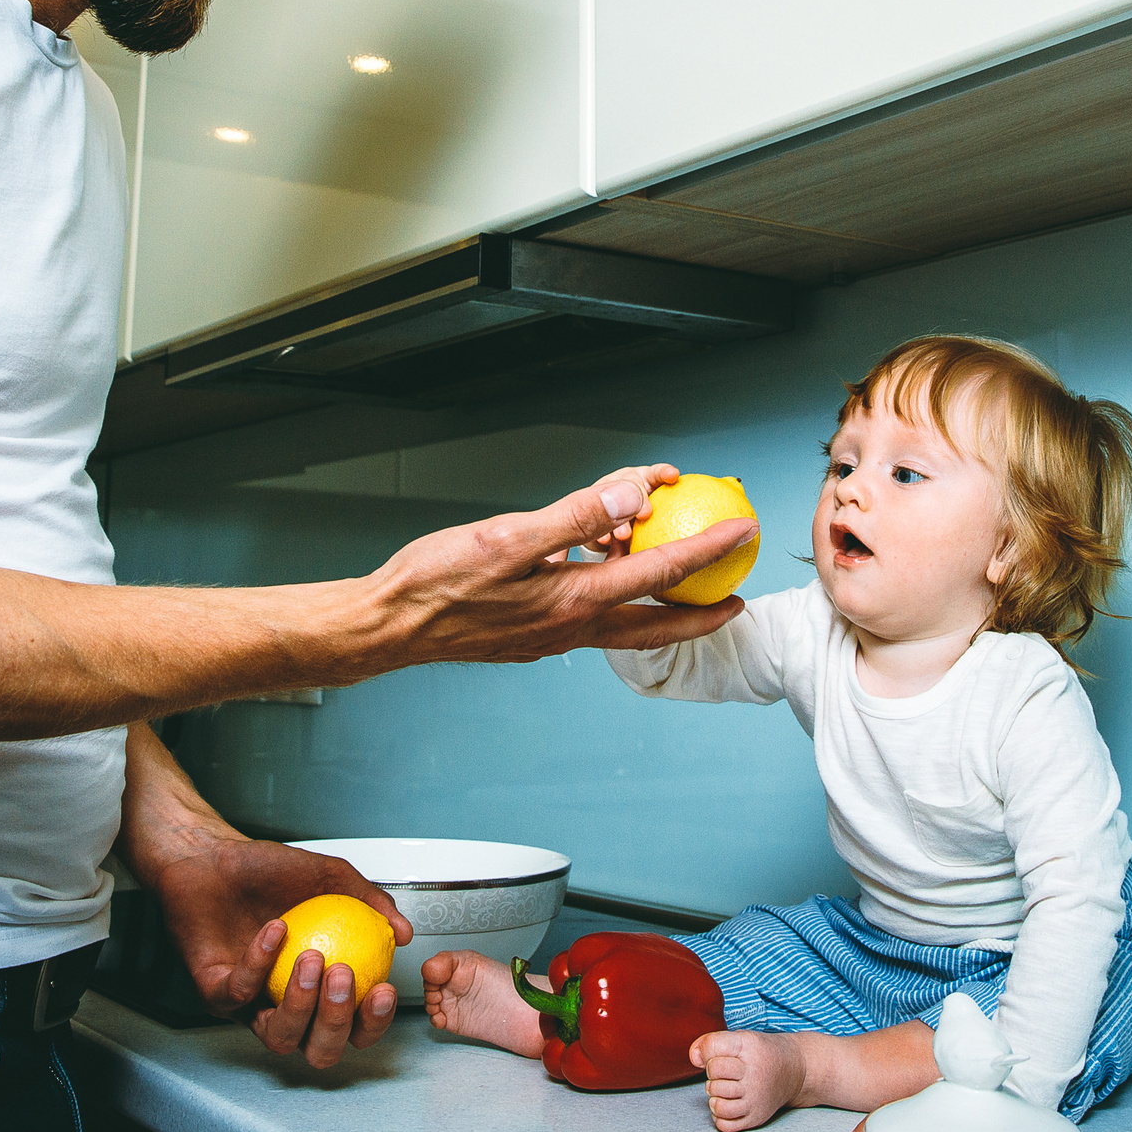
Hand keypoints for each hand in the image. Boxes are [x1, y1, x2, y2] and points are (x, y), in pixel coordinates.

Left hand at [142, 827, 409, 1067]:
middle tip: (343, 977)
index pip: (353, 1027)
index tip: (384, 989)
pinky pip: (239, 992)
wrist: (213, 856)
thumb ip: (371, 903)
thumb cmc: (268, 872)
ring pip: (279, 1037)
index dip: (372, 1022)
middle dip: (338, 1023)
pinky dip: (259, 963)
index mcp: (317, 990)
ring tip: (311, 958)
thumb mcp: (331, 879)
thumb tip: (403, 933)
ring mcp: (249, 1005)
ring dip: (301, 1004)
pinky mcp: (214, 992)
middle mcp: (285, 1007)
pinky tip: (275, 930)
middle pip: (320, 1050)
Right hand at [368, 474, 753, 666]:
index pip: (660, 572)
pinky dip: (606, 589)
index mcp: (573, 600)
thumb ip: (574, 517)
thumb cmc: (435, 583)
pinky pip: (587, 611)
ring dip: (649, 593)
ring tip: (660, 556)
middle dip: (702, 611)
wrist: (390, 625)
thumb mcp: (507, 538)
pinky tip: (594, 560)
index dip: (707, 548)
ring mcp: (551, 635)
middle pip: (656, 622)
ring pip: (621, 617)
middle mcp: (570, 625)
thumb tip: (632, 496)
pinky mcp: (531, 635)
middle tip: (737, 597)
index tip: (742, 530)